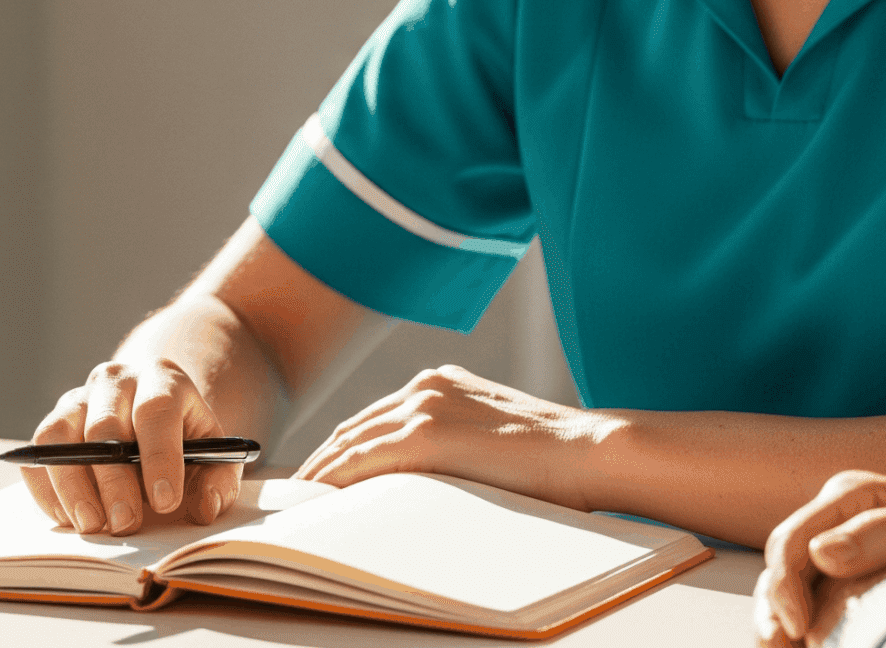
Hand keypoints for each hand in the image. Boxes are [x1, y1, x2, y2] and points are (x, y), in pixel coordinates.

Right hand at [21, 358, 243, 536]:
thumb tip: (203, 508)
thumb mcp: (215, 454)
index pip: (157, 410)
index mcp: (163, 380)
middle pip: (104, 427)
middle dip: (114, 482)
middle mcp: (115, 381)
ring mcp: (78, 399)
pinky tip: (67, 518)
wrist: (155, 413)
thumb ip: (219, 481)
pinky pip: (36, 453)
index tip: (165, 502)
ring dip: (71, 486)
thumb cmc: (186, 440)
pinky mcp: (53, 423)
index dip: (160, 456)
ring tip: (91, 525)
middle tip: (125, 525)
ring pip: (58, 435)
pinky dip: (45, 489)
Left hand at [295, 364, 603, 510]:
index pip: (374, 418)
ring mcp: (423, 407)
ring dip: (320, 473)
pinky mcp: (426, 435)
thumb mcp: (490, 437)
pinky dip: (335, 480)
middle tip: (298, 491)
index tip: (321, 472)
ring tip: (300, 502)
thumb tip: (423, 476)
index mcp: (440, 382)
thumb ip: (452, 443)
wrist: (587, 451)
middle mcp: (425, 387)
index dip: (342, 447)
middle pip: (353, 428)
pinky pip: (362, 461)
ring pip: (349, 443)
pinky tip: (321, 500)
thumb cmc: (552, 458)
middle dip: (323, 460)